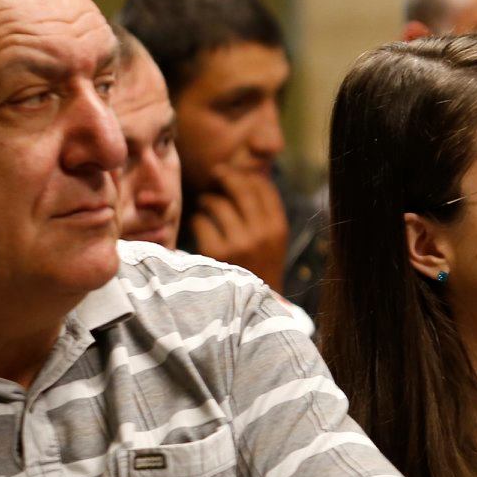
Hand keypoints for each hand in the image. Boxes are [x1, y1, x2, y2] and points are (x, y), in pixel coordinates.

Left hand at [188, 163, 288, 290]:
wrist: (253, 304)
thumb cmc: (260, 265)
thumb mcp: (273, 239)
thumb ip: (264, 210)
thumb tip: (248, 172)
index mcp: (278, 227)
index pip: (263, 186)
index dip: (247, 174)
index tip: (237, 171)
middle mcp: (261, 234)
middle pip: (241, 188)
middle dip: (226, 175)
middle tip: (216, 173)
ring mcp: (239, 244)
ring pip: (217, 203)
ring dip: (208, 199)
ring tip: (206, 203)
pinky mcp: (216, 254)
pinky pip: (201, 221)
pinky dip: (197, 220)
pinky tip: (200, 225)